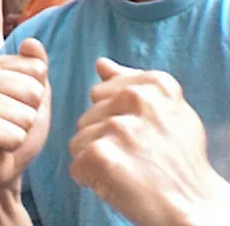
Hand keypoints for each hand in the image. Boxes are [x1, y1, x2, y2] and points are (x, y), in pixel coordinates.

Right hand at [0, 38, 49, 192]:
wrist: (0, 167)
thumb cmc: (16, 128)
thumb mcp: (36, 94)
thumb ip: (36, 66)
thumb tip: (31, 42)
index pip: (37, 67)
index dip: (38, 93)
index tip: (21, 103)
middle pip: (33, 90)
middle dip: (31, 113)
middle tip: (12, 122)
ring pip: (25, 114)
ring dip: (22, 131)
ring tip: (5, 133)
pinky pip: (14, 134)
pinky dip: (14, 144)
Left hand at [69, 58, 229, 225]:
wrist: (196, 210)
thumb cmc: (178, 160)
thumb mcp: (166, 112)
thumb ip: (130, 83)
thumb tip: (100, 63)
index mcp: (154, 83)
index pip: (100, 92)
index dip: (115, 119)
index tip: (142, 136)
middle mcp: (136, 98)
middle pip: (87, 116)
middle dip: (103, 139)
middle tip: (136, 157)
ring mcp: (118, 126)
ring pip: (79, 140)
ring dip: (96, 160)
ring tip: (129, 171)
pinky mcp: (102, 154)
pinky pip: (76, 165)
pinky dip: (90, 180)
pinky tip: (117, 184)